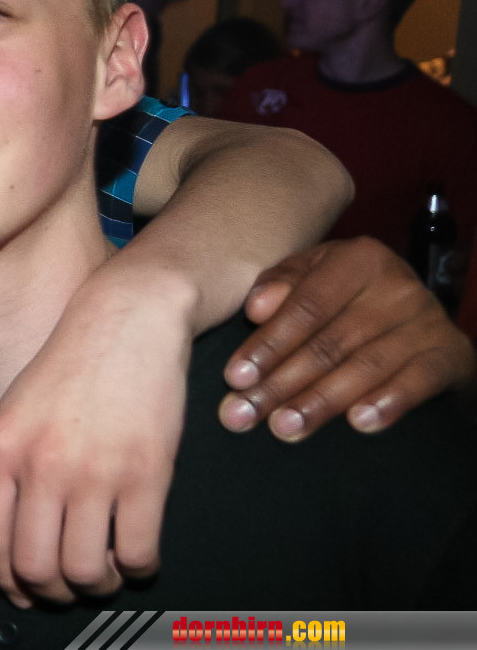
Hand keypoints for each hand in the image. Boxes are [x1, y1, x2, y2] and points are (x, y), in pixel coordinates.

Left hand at [0, 270, 191, 606]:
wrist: (126, 320)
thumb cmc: (67, 369)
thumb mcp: (12, 417)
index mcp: (1, 450)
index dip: (4, 578)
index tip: (22, 588)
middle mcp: (42, 465)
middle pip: (36, 567)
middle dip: (51, 592)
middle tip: (66, 585)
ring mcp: (96, 471)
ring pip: (86, 570)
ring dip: (96, 585)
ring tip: (103, 571)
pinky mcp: (148, 474)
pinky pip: (138, 552)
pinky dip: (138, 568)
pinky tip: (135, 555)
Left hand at [218, 237, 476, 439]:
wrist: (417, 318)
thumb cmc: (346, 298)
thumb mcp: (312, 277)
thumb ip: (280, 286)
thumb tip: (256, 309)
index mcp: (357, 259)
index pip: (305, 306)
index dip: (268, 344)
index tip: (235, 377)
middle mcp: (396, 286)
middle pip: (329, 341)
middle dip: (281, 383)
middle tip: (243, 414)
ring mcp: (426, 320)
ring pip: (366, 366)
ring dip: (321, 401)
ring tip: (285, 426)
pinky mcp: (449, 353)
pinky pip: (419, 380)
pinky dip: (389, 402)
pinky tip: (360, 423)